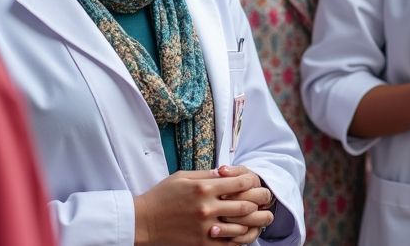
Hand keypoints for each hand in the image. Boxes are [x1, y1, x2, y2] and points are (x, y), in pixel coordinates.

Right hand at [132, 168, 267, 244]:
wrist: (142, 223)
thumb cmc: (161, 196)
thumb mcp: (182, 177)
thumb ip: (206, 175)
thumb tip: (227, 172)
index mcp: (203, 188)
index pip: (240, 183)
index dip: (253, 181)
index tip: (256, 182)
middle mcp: (207, 208)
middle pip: (246, 205)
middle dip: (261, 201)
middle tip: (267, 200)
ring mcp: (205, 228)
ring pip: (242, 226)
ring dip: (257, 221)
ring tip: (265, 218)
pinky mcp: (202, 244)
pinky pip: (230, 243)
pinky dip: (242, 238)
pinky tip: (247, 233)